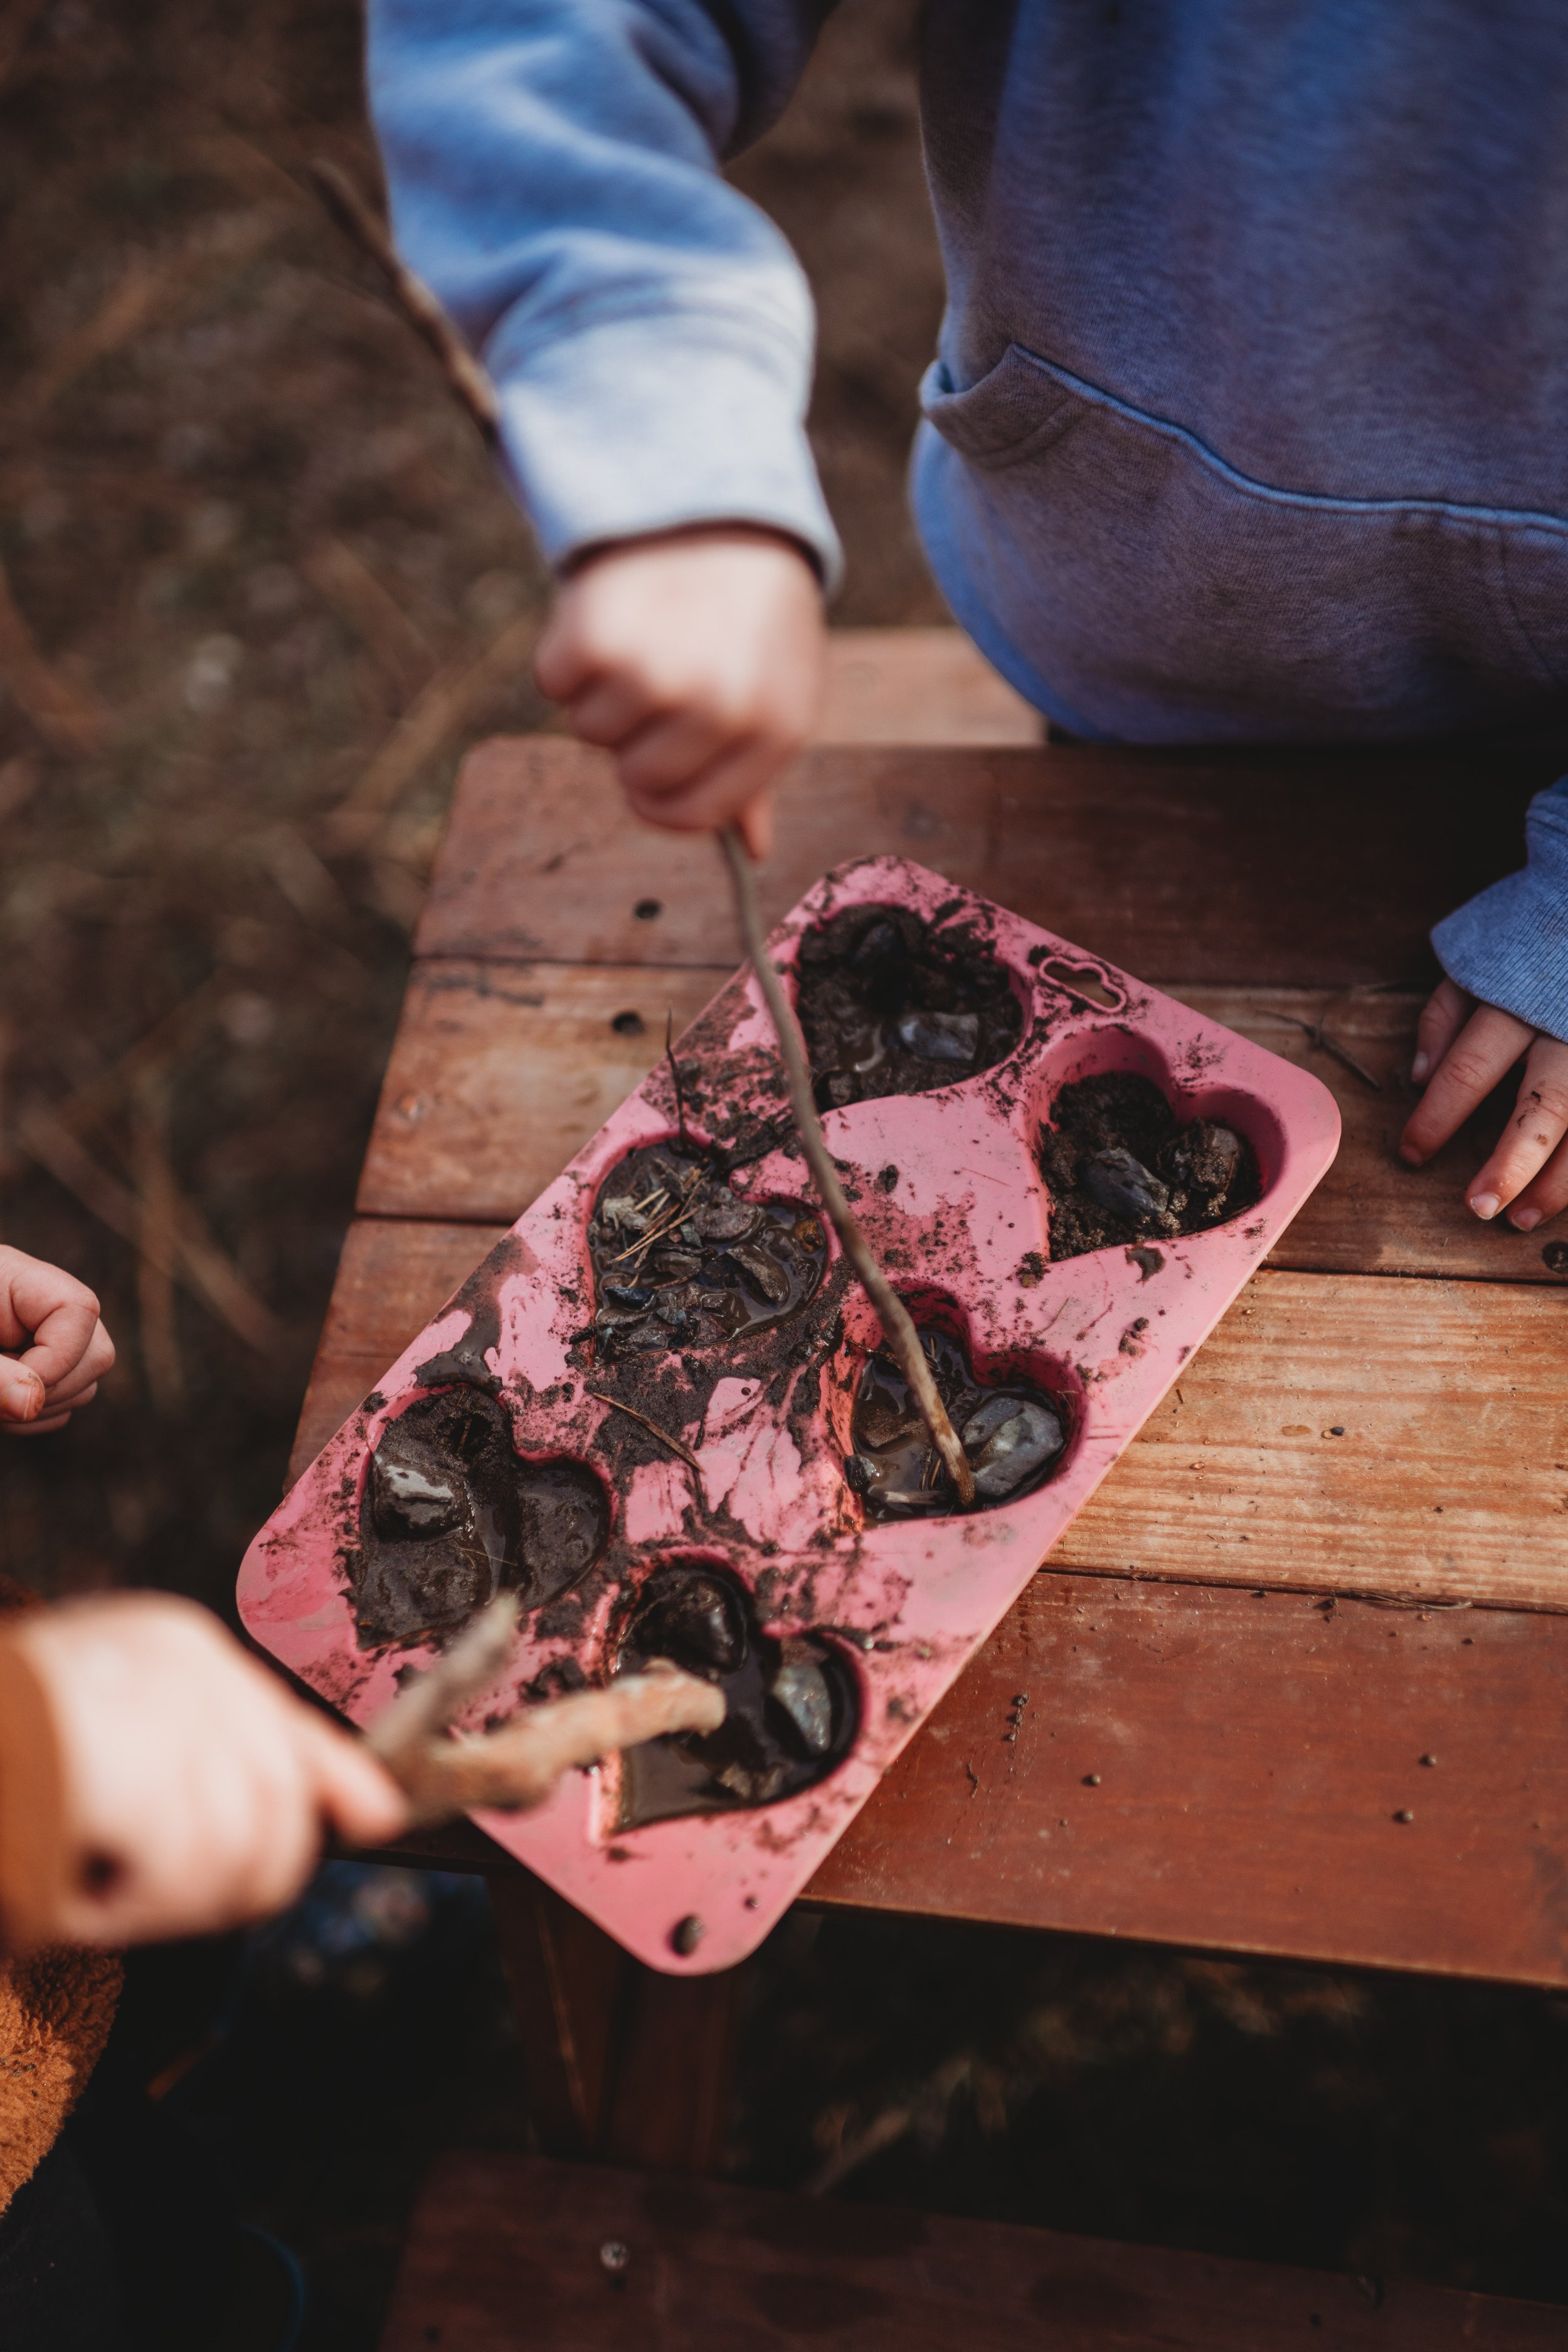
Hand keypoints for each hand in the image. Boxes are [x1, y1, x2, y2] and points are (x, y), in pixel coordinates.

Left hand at [0, 1246, 114, 1434]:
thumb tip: (31, 1406)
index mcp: (21, 1280)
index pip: (80, 1310)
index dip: (58, 1356)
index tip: (14, 1387)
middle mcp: (44, 1310)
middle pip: (97, 1354)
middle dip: (50, 1388)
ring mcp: (46, 1343)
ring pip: (83, 1388)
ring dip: (36, 1410)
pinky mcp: (40, 1376)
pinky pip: (61, 1411)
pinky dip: (30, 1421)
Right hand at [0, 1593, 406, 1949]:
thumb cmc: (6, 1774)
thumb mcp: (132, 1763)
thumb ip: (256, 1773)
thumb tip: (380, 1812)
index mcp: (172, 1648)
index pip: (286, 1732)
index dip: (323, 1789)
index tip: (374, 1818)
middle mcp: (173, 1660)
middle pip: (278, 1814)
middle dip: (216, 1880)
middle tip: (121, 1881)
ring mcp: (144, 1704)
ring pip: (239, 1855)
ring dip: (161, 1902)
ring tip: (85, 1875)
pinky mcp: (118, 1761)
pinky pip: (180, 1873)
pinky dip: (124, 1908)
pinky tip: (69, 1882)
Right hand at [534, 523, 826, 858]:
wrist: (715, 493)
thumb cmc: (749, 609)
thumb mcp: (778, 688)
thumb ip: (757, 774)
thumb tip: (752, 853)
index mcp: (773, 731)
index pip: (691, 815)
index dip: (663, 795)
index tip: (656, 763)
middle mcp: (719, 711)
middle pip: (637, 781)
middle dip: (636, 739)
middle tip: (660, 672)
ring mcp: (656, 677)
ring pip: (591, 733)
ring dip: (604, 691)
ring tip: (645, 632)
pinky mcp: (596, 639)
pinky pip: (555, 686)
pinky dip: (568, 654)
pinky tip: (613, 612)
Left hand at [1399, 978, 1567, 1228]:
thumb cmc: (1531, 942)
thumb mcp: (1479, 957)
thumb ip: (1446, 1013)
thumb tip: (1417, 1077)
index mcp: (1519, 1003)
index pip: (1469, 1070)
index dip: (1438, 1117)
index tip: (1411, 1154)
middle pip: (1542, 1109)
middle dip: (1509, 1164)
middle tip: (1477, 1208)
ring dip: (1559, 1181)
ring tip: (1523, 1220)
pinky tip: (1567, 1197)